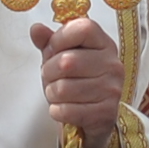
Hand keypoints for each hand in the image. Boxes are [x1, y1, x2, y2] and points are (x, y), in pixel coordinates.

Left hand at [31, 11, 125, 138]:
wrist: (93, 118)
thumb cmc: (76, 82)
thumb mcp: (62, 57)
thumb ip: (50, 42)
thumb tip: (36, 29)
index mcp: (104, 44)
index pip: (82, 29)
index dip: (59, 39)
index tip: (54, 50)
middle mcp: (112, 64)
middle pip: (67, 61)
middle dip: (49, 72)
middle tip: (51, 78)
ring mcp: (111, 89)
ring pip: (63, 88)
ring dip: (52, 93)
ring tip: (57, 94)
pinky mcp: (106, 113)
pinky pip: (67, 110)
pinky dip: (57, 111)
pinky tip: (62, 109)